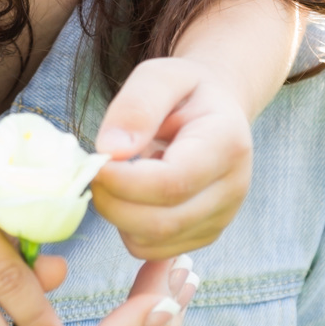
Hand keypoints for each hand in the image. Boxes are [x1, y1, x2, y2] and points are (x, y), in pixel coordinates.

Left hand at [91, 56, 253, 258]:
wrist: (217, 110)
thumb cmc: (186, 90)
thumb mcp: (161, 76)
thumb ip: (136, 106)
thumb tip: (110, 149)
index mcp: (226, 144)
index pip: (172, 183)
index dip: (125, 181)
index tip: (96, 162)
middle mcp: (231, 190)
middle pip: (162, 222)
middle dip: (113, 202)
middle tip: (93, 170)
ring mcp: (220, 219)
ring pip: (153, 242)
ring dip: (118, 215)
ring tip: (119, 175)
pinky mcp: (203, 236)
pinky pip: (153, 250)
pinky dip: (129, 228)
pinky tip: (132, 195)